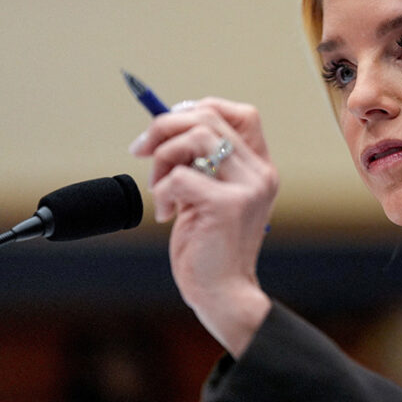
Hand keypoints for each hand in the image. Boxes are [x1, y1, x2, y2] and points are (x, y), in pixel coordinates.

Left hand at [130, 97, 277, 357]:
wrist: (222, 293)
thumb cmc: (210, 246)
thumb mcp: (207, 195)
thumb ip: (200, 163)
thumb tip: (163, 125)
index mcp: (260, 168)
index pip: (242, 114)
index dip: (201, 109)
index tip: (169, 129)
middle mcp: (260, 172)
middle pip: (208, 118)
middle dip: (164, 128)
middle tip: (141, 152)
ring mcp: (248, 187)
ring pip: (194, 139)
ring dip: (162, 160)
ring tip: (159, 190)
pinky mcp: (228, 205)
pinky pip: (180, 176)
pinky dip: (162, 192)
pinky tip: (166, 215)